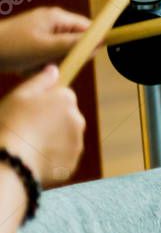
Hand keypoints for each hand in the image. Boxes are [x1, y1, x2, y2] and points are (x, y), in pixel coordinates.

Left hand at [0, 7, 90, 74]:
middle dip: (64, 56)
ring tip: (33, 66)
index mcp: (57, 17)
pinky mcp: (31, 41)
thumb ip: (75, 44)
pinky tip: (25, 67)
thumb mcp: (47, 47)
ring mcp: (40, 30)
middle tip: (49, 63)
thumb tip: (100, 41)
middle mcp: (51, 21)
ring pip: (58, 51)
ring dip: (50, 62)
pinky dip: (38, 64)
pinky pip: (45, 54)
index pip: (87, 27)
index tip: (86, 57)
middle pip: (73, 41)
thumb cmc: (12, 46)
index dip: (91, 42)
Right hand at [0, 66, 84, 185]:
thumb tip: (55, 69)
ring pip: (65, 137)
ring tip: (28, 145)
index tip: (30, 111)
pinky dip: (52, 157)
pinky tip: (33, 158)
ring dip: (53, 139)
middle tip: (27, 129)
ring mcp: (77, 142)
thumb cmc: (10, 124)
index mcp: (66, 99)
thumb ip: (41, 80)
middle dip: (52, 121)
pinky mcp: (72, 163)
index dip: (46, 103)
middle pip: (67, 116)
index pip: (63, 95)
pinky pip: (62, 156)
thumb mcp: (19, 96)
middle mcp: (78, 119)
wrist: (11, 162)